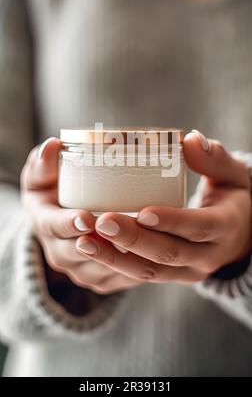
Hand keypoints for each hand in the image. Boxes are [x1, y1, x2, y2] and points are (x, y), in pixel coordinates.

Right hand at [21, 138, 141, 293]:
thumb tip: (51, 146)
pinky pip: (117, 280)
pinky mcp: (100, 278)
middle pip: (79, 253)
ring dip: (122, 259)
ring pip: (102, 270)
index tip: (87, 217)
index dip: (69, 224)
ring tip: (147, 242)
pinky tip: (155, 257)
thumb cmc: (53, 190)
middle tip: (125, 231)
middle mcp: (59, 251)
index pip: (53, 226)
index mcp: (44, 222)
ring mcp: (80, 269)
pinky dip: (134, 269)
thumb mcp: (41, 175)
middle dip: (102, 244)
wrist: (62, 220)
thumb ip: (43, 162)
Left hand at [76, 132, 251, 283]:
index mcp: (225, 227)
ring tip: (85, 242)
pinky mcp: (171, 276)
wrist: (238, 235)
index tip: (143, 211)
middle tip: (103, 221)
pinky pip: (141, 275)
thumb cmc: (231, 198)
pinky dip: (115, 265)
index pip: (200, 227)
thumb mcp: (233, 176)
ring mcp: (188, 271)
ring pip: (150, 272)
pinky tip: (90, 249)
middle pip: (169, 253)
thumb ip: (214, 158)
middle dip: (134, 240)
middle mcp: (207, 256)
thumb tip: (190, 140)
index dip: (172, 221)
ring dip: (116, 258)